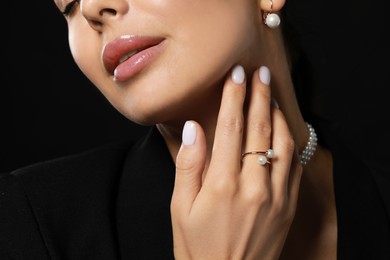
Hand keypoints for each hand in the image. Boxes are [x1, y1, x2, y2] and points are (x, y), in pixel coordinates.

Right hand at [171, 65, 301, 259]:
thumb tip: (193, 128)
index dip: (234, 96)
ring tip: (272, 94)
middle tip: (259, 72)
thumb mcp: (180, 207)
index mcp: (221, 184)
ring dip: (278, 113)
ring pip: (283, 142)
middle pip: (259, 127)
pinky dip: (291, 140)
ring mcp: (275, 195)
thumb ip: (189, 164)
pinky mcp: (287, 205)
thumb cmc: (198, 246)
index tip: (236, 75)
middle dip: (259, 95)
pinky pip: (294, 165)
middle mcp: (252, 185)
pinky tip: (284, 127)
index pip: (230, 127)